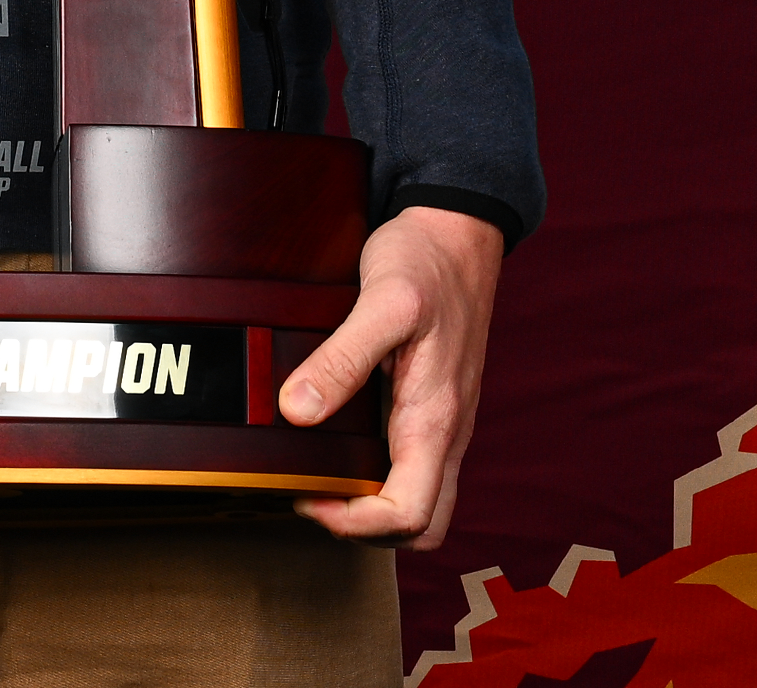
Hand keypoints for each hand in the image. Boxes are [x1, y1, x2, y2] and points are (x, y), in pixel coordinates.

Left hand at [279, 204, 504, 548]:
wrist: (458, 228)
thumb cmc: (427, 260)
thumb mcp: (383, 302)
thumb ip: (342, 358)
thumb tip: (298, 412)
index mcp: (436, 418)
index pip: (411, 517)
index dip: (356, 524)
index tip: (308, 497)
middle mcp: (444, 429)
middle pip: (420, 523)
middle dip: (366, 528)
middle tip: (311, 494)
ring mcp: (441, 417)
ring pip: (418, 494)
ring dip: (371, 501)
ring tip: (318, 471)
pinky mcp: (431, 399)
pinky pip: (412, 458)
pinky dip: (377, 467)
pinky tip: (339, 437)